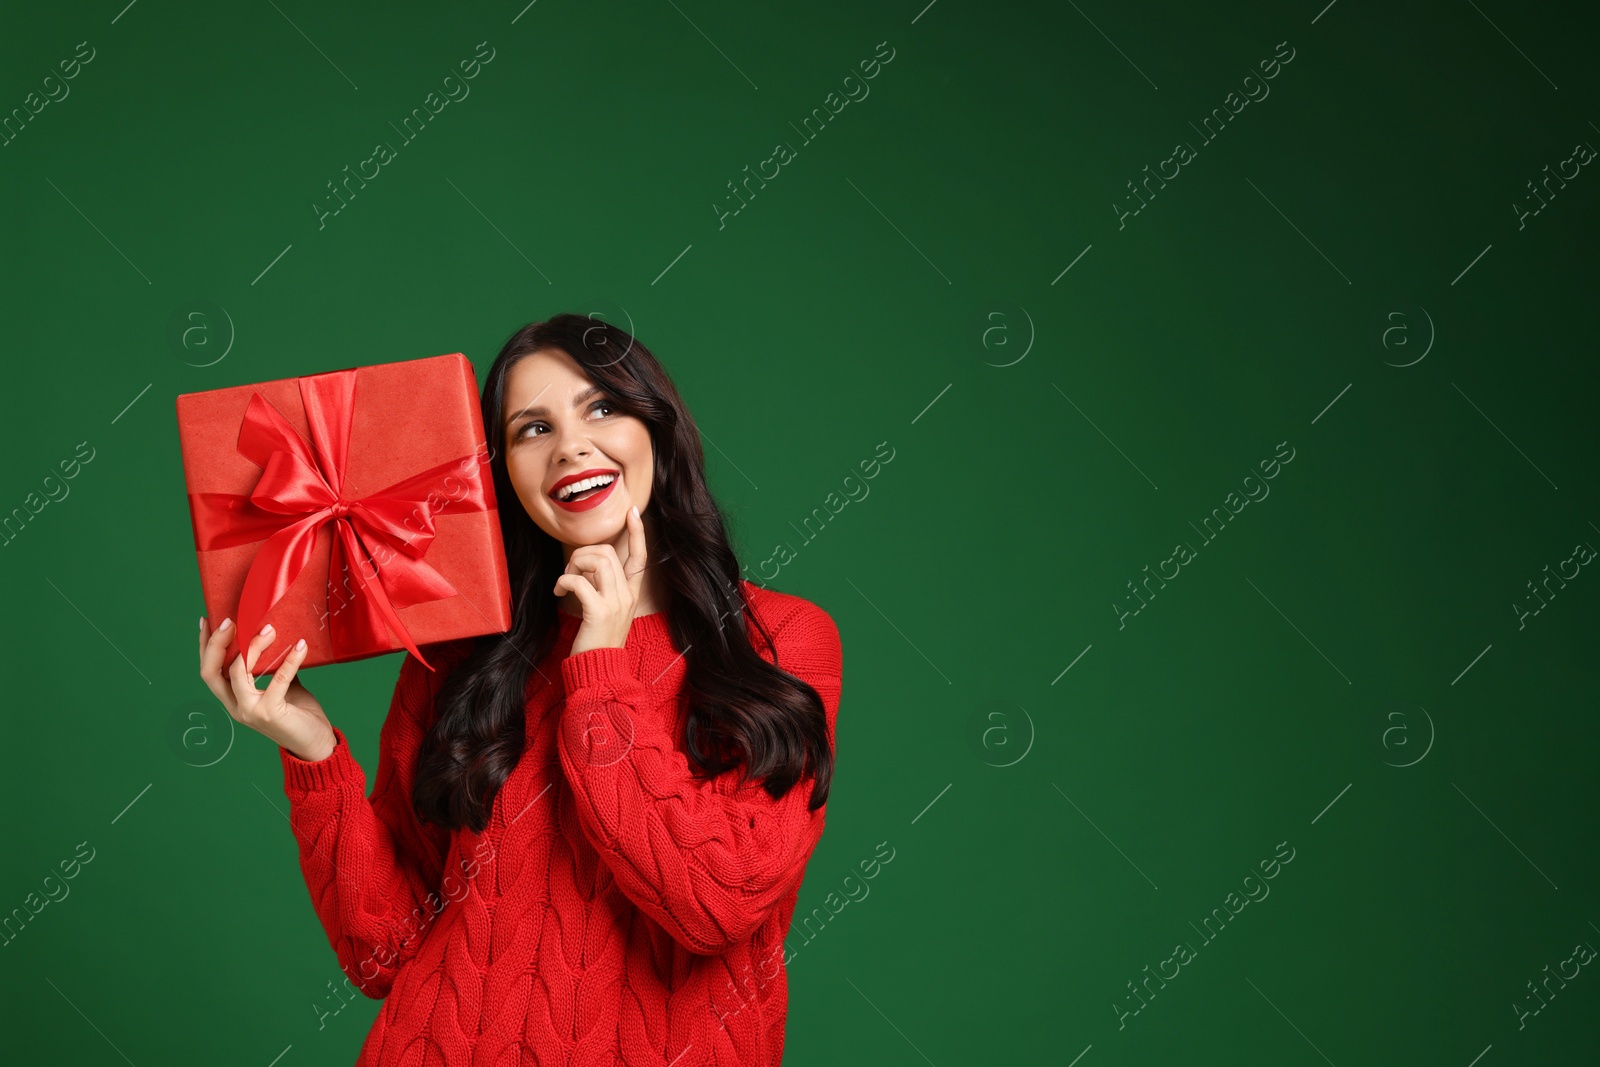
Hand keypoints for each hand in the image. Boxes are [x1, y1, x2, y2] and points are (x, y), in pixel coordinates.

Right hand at [198, 617, 334, 761]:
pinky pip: (277, 679)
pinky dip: (289, 660)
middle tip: (231, 621)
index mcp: (233, 700)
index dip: (204, 646)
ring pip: (238, 672)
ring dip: (253, 646)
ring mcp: (251, 711)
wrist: (315, 744)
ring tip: (270, 628)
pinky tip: (301, 646)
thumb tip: (273, 635)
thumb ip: (271, 667)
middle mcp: (236, 707)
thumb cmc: (298, 713)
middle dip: (216, 643)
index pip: (209, 671)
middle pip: (211, 672)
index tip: (208, 620)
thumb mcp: (281, 686)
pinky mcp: (271, 713)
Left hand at [555, 504, 648, 654]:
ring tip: (565, 581)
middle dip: (583, 554)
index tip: (632, 512)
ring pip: (597, 560)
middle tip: (570, 573)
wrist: (600, 669)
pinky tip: (558, 590)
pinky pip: (579, 581)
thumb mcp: (606, 609)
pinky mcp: (599, 611)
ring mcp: (615, 603)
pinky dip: (564, 580)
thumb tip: (586, 565)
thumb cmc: (598, 639)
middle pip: (608, 552)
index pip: (640, 556)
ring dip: (574, 565)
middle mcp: (627, 595)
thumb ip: (602, 587)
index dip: (637, 532)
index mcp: (631, 593)